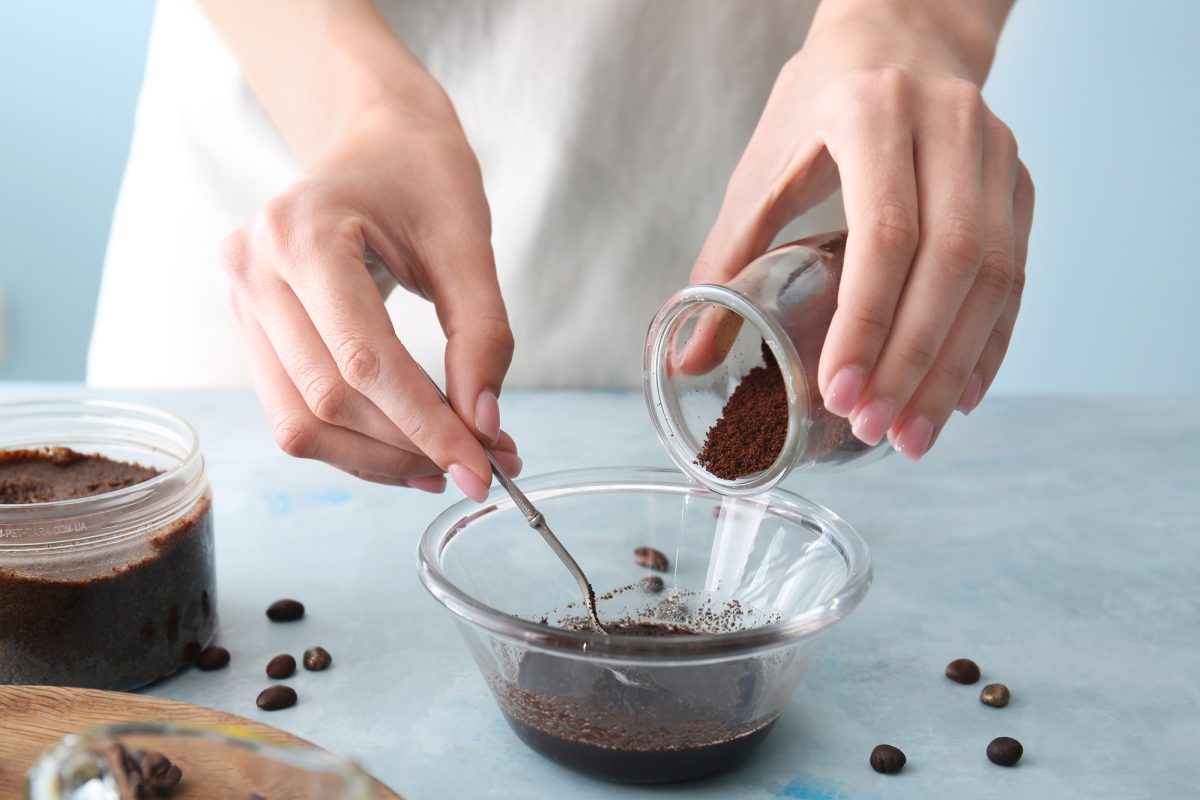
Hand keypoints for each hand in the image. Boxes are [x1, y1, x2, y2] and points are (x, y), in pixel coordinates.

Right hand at [222, 95, 518, 498]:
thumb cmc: (422, 176)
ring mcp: (242, 301)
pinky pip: (295, 411)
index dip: (425, 426)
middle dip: (411, 447)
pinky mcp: (251, 328)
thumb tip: (484, 428)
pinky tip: (409, 447)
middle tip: (484, 464)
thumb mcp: (468, 242)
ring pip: (300, 423)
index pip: (363, 361)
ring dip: (380, 458)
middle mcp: (253, 269)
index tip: (482, 470)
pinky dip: (356, 442)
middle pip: (328, 401)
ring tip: (447, 463)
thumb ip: (483, 336)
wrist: (374, 139)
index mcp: (302, 233)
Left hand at [691, 0, 1032, 459]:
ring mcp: (997, 154)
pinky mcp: (1020, 183)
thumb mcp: (761, 169)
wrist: (900, 36)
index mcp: (874, 114)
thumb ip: (724, 262)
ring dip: (953, 367)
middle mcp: (950, 127)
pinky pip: (1017, 276)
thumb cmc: (818, 105)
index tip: (839, 391)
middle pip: (953, 261)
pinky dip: (988, 343)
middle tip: (878, 431)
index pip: (888, 232)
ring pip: (995, 275)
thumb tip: (686, 361)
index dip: (867, 321)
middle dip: (913, 361)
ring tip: (913, 435)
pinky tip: (960, 395)